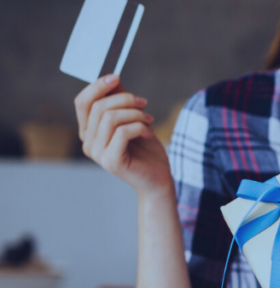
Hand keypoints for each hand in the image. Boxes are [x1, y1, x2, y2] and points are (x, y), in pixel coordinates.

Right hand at [75, 75, 171, 197]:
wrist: (158, 179)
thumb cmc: (146, 150)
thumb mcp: (133, 120)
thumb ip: (120, 102)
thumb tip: (112, 79)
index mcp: (89, 132)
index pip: (82, 102)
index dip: (97, 86)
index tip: (116, 77)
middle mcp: (88, 143)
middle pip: (98, 107)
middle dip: (125, 99)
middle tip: (144, 104)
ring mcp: (97, 154)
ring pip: (110, 118)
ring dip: (135, 113)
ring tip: (149, 120)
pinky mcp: (111, 161)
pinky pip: (122, 132)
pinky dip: (139, 126)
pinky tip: (149, 132)